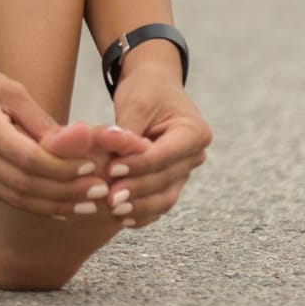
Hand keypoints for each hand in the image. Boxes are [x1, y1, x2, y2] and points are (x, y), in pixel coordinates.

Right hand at [0, 53, 107, 217]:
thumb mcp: (6, 88)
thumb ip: (38, 119)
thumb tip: (74, 142)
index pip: (31, 160)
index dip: (64, 168)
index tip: (93, 166)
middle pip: (27, 186)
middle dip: (68, 192)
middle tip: (101, 190)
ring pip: (18, 198)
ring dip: (56, 204)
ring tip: (88, 203)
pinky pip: (7, 197)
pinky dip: (37, 204)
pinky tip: (60, 206)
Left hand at [99, 71, 210, 228]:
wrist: (153, 87)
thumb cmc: (145, 90)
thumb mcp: (136, 103)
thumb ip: (126, 133)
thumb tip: (112, 162)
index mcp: (195, 132)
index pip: (165, 155)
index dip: (138, 165)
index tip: (112, 170)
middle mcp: (195, 155)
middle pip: (165, 179)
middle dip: (136, 189)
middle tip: (109, 197)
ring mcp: (184, 171)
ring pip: (165, 197)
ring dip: (139, 206)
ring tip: (114, 210)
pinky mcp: (171, 182)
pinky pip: (159, 203)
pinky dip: (142, 213)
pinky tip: (122, 219)